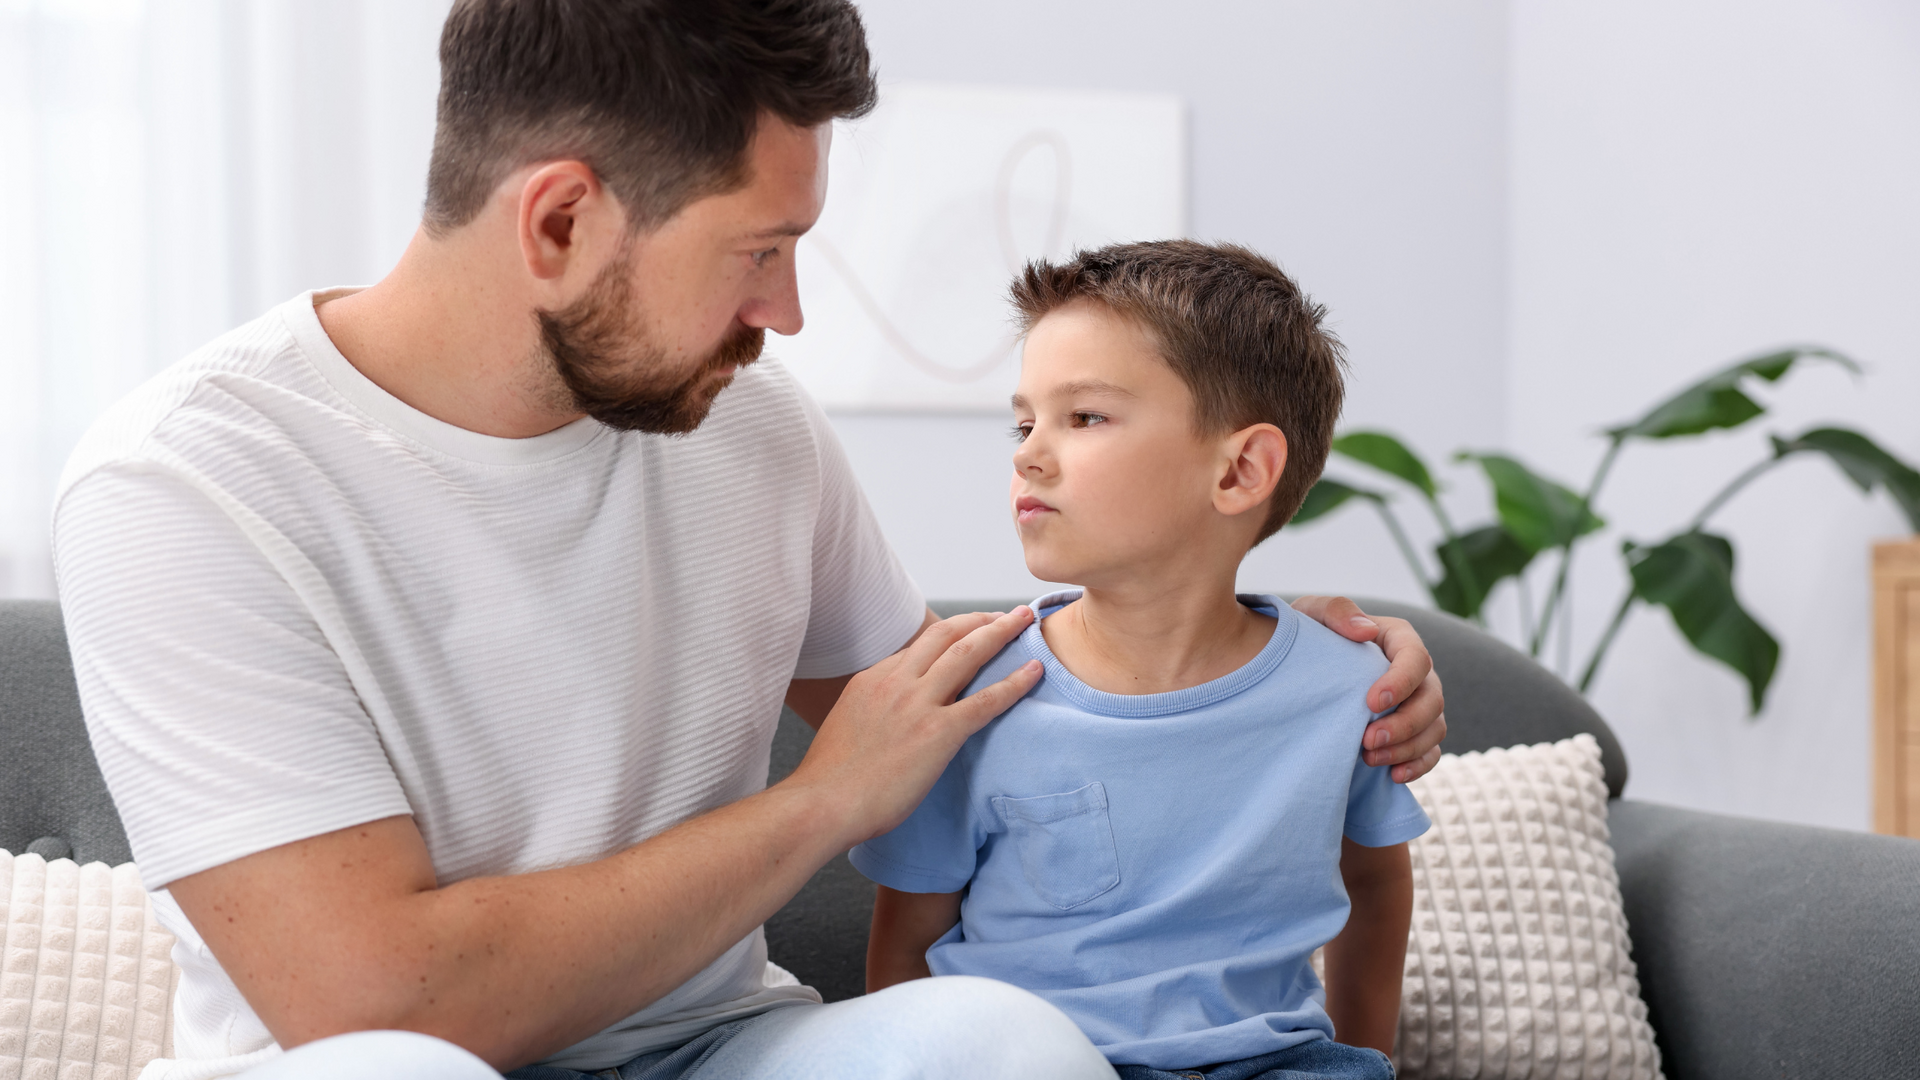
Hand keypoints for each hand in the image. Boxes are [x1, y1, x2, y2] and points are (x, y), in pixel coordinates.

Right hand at [788, 608, 1042, 845]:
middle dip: (981, 619)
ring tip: (1027, 621)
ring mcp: (917, 704)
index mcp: (873, 678)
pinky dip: (1014, 682)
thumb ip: (872, 712)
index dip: (952, 634)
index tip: (972, 631)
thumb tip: (887, 720)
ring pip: (968, 653)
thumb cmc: (829, 780)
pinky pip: (985, 700)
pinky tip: (1035, 672)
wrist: (822, 803)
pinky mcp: (937, 733)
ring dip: (1002, 632)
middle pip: (947, 635)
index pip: (920, 646)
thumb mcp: (845, 726)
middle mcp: (896, 681)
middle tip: (1008, 614)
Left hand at [1291, 595, 1446, 782]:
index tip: (1371, 702)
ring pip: (1434, 728)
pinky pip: (1432, 753)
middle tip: (1367, 740)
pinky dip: (1418, 766)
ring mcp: (1419, 703)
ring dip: (1406, 748)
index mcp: (1397, 639)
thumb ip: (1336, 611)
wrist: (1304, 672)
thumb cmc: (1310, 638)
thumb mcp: (1312, 615)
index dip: (1401, 683)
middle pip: (1432, 699)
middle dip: (1404, 724)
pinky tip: (1393, 775)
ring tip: (1369, 758)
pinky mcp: (1415, 732)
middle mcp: (1416, 672)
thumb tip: (1366, 630)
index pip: (1416, 658)